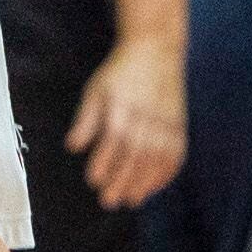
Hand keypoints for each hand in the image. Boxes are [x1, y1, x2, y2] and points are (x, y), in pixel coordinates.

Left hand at [68, 34, 185, 206]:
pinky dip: (166, 173)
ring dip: (144, 182)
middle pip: (136, 153)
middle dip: (123, 179)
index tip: (94, 180)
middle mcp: (147, 116)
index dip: (105, 160)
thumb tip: (72, 146)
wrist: (156, 51)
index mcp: (123, 106)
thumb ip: (86, 120)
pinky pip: (176, 153)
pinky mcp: (179, 124)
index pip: (115, 138)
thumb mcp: (96, 90)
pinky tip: (155, 187)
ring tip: (131, 200)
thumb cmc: (120, 73)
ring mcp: (166, 121)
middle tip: (109, 201)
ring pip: (157, 158)